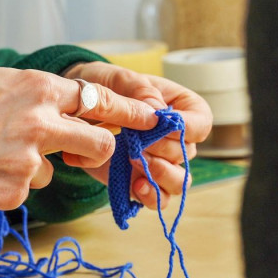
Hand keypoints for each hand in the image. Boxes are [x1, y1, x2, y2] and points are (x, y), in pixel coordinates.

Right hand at [0, 67, 159, 227]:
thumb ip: (37, 96)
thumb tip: (71, 107)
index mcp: (37, 89)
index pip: (101, 100)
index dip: (133, 110)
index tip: (155, 115)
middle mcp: (41, 122)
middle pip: (100, 142)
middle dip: (99, 149)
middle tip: (80, 149)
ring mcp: (29, 161)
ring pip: (55, 168)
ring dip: (36, 166)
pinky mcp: (15, 193)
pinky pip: (28, 190)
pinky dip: (9, 184)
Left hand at [61, 62, 211, 208]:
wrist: (77, 108)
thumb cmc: (104, 86)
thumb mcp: (119, 78)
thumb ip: (140, 91)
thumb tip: (158, 113)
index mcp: (182, 107)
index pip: (200, 123)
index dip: (184, 128)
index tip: (157, 124)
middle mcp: (177, 138)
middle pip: (186, 153)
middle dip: (161, 149)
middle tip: (135, 141)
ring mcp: (161, 162)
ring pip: (179, 181)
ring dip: (160, 175)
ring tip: (135, 162)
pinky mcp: (142, 180)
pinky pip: (158, 198)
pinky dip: (151, 196)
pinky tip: (135, 187)